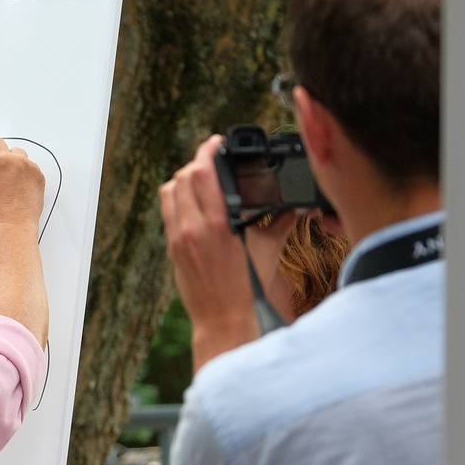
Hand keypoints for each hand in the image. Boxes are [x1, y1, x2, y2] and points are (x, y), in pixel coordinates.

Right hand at [0, 137, 44, 230]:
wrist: (14, 223)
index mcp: (4, 161)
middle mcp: (20, 162)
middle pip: (13, 150)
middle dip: (6, 159)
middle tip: (2, 173)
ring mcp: (33, 170)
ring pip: (23, 161)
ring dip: (17, 168)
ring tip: (11, 185)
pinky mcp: (40, 179)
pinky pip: (32, 171)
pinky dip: (26, 177)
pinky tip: (19, 189)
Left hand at [159, 136, 290, 371]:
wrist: (222, 320)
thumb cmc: (246, 290)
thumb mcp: (265, 253)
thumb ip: (278, 225)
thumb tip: (296, 208)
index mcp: (216, 226)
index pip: (201, 173)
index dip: (207, 151)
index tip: (216, 143)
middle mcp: (191, 229)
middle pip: (182, 177)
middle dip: (196, 163)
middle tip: (212, 160)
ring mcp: (178, 238)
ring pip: (170, 191)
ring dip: (183, 178)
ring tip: (200, 177)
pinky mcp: (172, 248)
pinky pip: (168, 211)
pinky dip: (177, 198)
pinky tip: (191, 200)